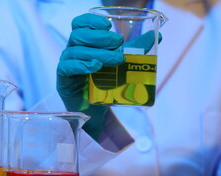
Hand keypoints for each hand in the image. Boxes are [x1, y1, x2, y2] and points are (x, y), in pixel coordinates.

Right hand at [57, 13, 159, 139]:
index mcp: (84, 43)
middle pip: (78, 35)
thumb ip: (136, 50)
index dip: (91, 21)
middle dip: (100, 37)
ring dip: (96, 52)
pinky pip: (66, 67)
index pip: (80, 24)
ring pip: (75, 51)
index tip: (108, 25)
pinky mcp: (63, 80)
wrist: (96, 110)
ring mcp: (66, 65)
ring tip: (115, 59)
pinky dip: (81, 65)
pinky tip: (94, 67)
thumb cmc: (105, 84)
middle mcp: (72, 51)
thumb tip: (157, 36)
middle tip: (119, 43)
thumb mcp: (122, 64)